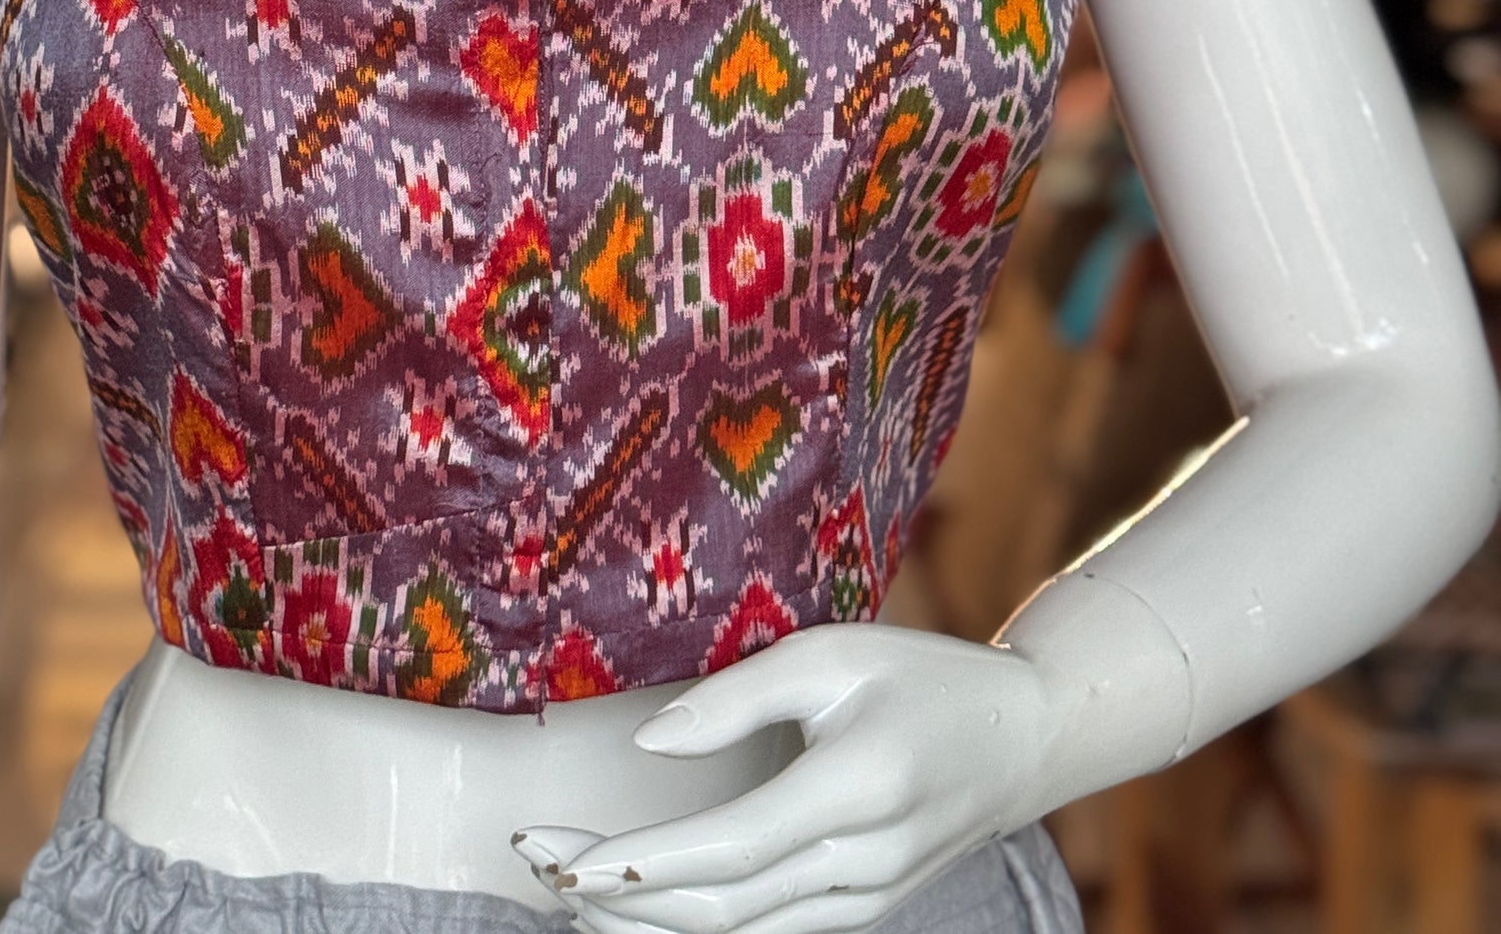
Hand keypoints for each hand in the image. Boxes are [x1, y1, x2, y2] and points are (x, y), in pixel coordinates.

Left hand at [515, 626, 1052, 933]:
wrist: (1026, 738)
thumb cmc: (925, 676)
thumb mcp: (834, 654)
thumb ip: (738, 697)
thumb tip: (648, 745)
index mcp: (857, 790)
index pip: (727, 848)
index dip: (638, 862)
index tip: (561, 851)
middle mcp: (862, 864)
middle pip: (720, 908)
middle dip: (617, 895)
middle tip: (535, 859)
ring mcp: (866, 900)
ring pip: (739, 933)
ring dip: (646, 917)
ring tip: (566, 881)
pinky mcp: (862, 910)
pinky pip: (766, 931)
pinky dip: (694, 921)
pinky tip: (639, 899)